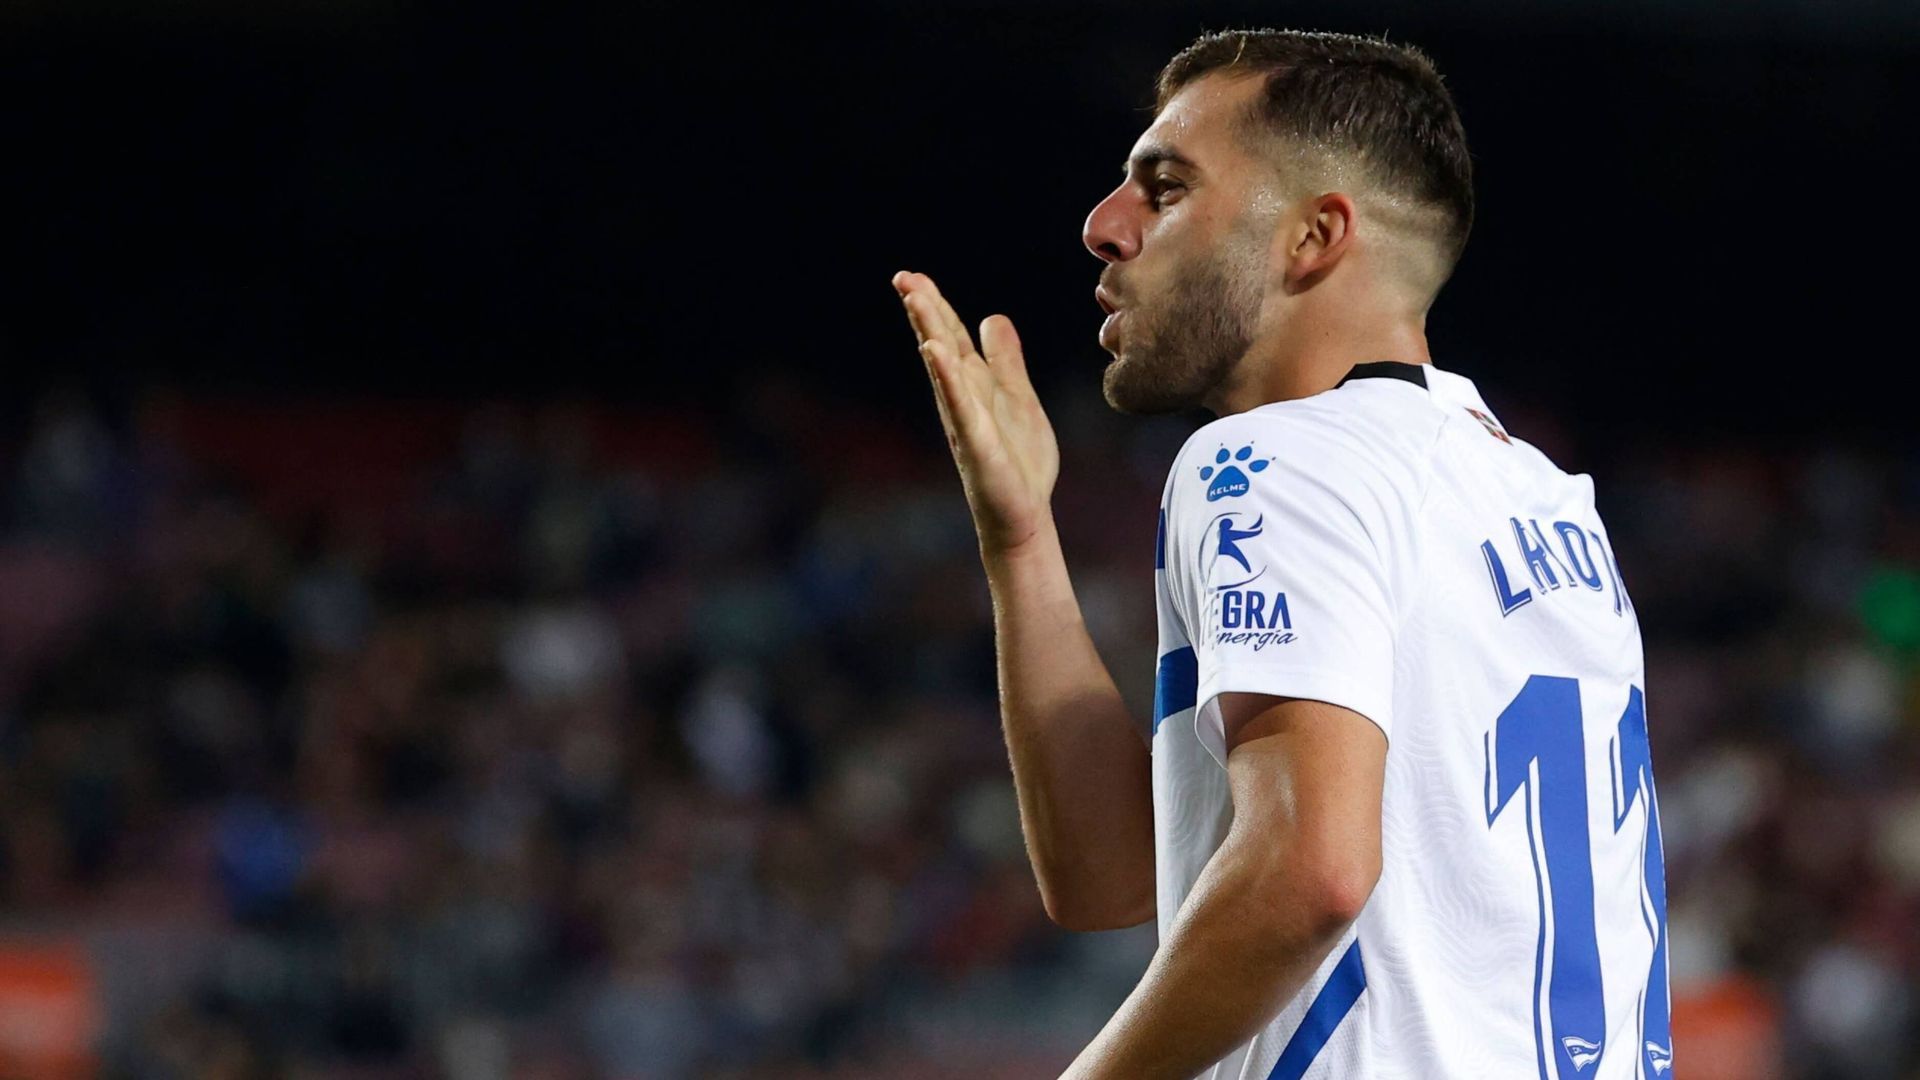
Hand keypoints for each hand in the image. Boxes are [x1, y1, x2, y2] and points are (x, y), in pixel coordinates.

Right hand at [893, 271, 1059, 555]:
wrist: (1022, 514)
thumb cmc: (1018, 462)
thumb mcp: (1018, 397)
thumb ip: (1005, 360)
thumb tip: (992, 317)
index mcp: (972, 385)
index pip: (951, 337)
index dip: (935, 306)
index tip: (913, 276)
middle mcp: (961, 398)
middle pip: (940, 343)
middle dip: (923, 309)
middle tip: (902, 276)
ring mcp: (965, 418)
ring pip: (943, 366)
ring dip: (928, 330)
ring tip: (913, 298)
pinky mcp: (975, 441)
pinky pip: (959, 403)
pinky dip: (946, 374)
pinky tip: (934, 349)